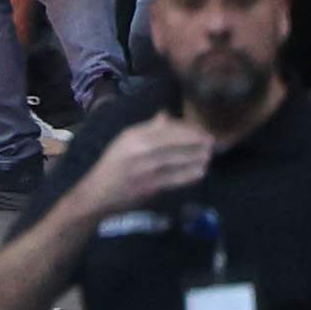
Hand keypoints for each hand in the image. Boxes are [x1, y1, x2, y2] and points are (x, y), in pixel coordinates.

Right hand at [73, 112, 210, 217]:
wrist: (98, 193)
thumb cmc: (113, 165)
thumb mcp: (125, 141)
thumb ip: (147, 129)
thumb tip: (167, 116)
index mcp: (134, 136)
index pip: (168, 128)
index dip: (188, 129)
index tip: (201, 131)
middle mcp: (141, 149)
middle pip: (176, 142)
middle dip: (197, 141)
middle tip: (212, 142)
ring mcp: (146, 169)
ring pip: (178, 160)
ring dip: (197, 157)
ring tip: (209, 156)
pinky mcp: (151, 186)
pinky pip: (175, 178)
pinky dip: (190, 174)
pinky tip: (200, 171)